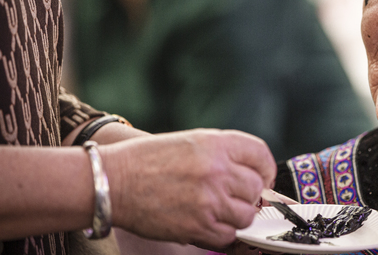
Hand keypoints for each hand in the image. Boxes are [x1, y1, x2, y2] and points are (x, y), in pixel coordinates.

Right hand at [101, 129, 276, 248]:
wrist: (112, 181)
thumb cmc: (148, 161)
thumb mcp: (189, 142)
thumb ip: (222, 155)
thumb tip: (251, 177)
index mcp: (216, 144)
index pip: (261, 155)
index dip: (264, 169)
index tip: (260, 178)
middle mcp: (217, 170)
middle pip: (256, 188)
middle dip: (248, 195)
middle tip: (232, 197)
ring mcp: (209, 200)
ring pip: (246, 215)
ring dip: (236, 216)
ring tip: (217, 210)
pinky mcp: (198, 226)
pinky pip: (228, 236)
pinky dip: (222, 233)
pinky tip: (206, 223)